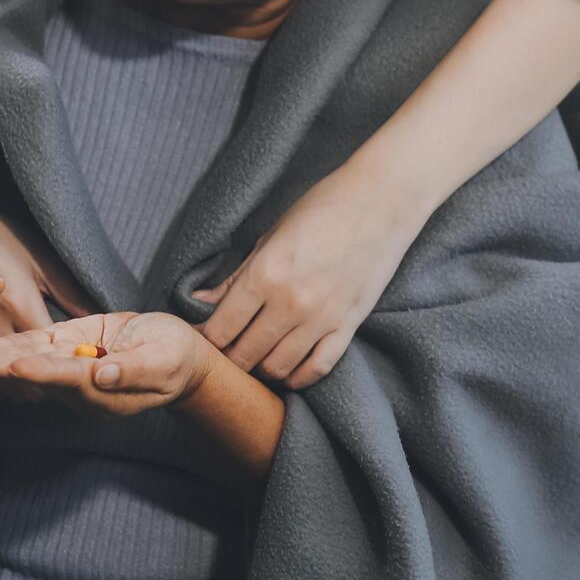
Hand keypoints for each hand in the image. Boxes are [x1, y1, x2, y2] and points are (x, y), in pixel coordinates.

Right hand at [0, 213, 95, 404]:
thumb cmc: (5, 239)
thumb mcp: (41, 261)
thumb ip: (68, 293)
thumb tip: (94, 317)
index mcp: (22, 303)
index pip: (46, 352)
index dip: (61, 369)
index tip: (74, 376)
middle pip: (21, 373)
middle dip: (39, 386)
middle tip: (55, 387)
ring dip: (14, 388)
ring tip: (30, 386)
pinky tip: (1, 378)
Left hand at [0, 311, 211, 418]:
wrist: (177, 355)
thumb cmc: (174, 359)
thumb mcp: (162, 362)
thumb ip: (133, 370)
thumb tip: (103, 376)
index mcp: (105, 393)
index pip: (68, 381)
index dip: (41, 372)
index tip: (17, 367)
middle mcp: (83, 386)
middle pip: (42, 376)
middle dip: (10, 368)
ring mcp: (75, 368)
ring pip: (36, 362)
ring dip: (6, 358)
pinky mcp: (73, 348)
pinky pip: (42, 347)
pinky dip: (18, 345)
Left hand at [193, 162, 419, 388]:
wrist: (380, 202)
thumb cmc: (321, 209)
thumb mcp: (270, 236)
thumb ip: (235, 276)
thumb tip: (199, 300)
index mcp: (265, 273)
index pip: (222, 327)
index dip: (204, 339)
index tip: (200, 339)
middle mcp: (291, 302)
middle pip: (246, 354)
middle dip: (227, 359)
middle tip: (222, 354)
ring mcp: (322, 318)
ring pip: (278, 368)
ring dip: (259, 370)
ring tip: (251, 360)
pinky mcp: (348, 326)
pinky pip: (317, 368)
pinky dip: (297, 377)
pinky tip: (286, 370)